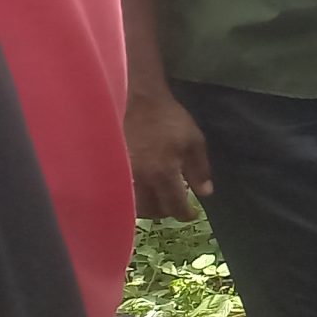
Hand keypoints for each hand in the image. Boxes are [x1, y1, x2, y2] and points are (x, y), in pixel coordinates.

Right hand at [126, 91, 211, 220]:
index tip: (192, 214)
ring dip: (147, 207)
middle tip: (175, 206)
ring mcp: (123, 175)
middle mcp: (140, 179)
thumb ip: (200, 169)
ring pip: (133, 204)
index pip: (174, 205)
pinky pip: (120, 192)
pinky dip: (131, 198)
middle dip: (165, 212)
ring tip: (158, 200)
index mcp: (163, 173)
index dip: (185, 214)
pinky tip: (140, 191)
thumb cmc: (168, 119)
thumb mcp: (194, 141)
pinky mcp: (111, 168)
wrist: (137, 101)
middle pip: (151, 210)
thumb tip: (205, 193)